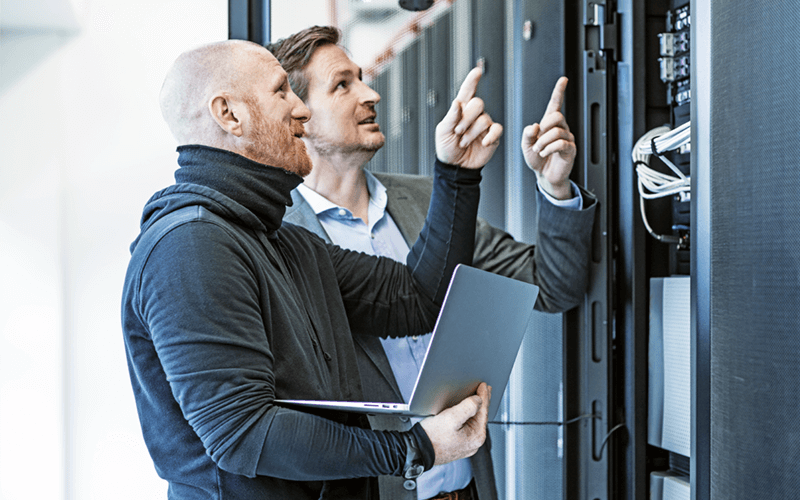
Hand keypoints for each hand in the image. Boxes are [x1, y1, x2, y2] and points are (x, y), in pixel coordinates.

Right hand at [419, 383, 490, 465]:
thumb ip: (468, 406)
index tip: (484, 385)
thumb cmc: (433, 437)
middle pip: (480, 416)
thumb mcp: (452, 417)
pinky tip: (464, 412)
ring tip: (474, 398)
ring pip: (473, 422)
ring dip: (474, 409)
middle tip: (483, 389)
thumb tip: (478, 400)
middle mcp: (474, 443)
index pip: (484, 410)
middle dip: (481, 402)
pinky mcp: (457, 445)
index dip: (484, 395)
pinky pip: (466, 427)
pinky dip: (467, 417)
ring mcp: (466, 445)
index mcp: (477, 436)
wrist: (419, 451)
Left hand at [435, 68, 503, 168]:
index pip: (467, 91)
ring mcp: (484, 125)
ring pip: (484, 119)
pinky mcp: (492, 136)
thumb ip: (451, 117)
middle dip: (466, 119)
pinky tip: (482, 142)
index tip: (477, 70)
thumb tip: (457, 102)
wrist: (455, 166)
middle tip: (458, 132)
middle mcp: (474, 115)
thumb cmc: (447, 147)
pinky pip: (496, 130)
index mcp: (461, 110)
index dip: (472, 81)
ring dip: (471, 133)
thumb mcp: (443, 131)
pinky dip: (490, 136)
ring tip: (463, 143)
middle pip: (478, 103)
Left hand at [521, 77, 576, 199]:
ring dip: (543, 142)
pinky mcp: (570, 149)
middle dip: (544, 126)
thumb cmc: (537, 158)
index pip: (555, 104)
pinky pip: (561, 143)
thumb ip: (527, 134)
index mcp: (549, 124)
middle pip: (557, 115)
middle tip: (537, 139)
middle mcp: (560, 128)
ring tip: (538, 150)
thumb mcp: (526, 145)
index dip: (559, 91)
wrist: (544, 175)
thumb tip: (535, 126)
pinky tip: (544, 153)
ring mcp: (567, 138)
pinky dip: (548, 149)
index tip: (563, 80)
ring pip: (557, 131)